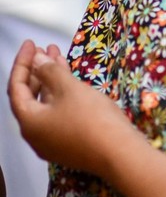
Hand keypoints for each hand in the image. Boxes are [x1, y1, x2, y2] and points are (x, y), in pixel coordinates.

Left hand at [7, 40, 127, 174]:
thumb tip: (37, 60)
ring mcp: (52, 142)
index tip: (31, 44)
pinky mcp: (69, 144)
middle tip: (45, 49)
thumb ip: (50, 71)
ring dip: (51, 81)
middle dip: (37, 71)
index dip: (22, 63)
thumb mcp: (69, 89)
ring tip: (59, 57)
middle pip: (29, 98)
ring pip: (45, 105)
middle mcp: (35, 135)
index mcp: (29, 122)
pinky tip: (72, 81)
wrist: (118, 152)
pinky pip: (58, 114)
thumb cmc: (91, 118)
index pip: (16, 88)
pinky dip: (61, 95)